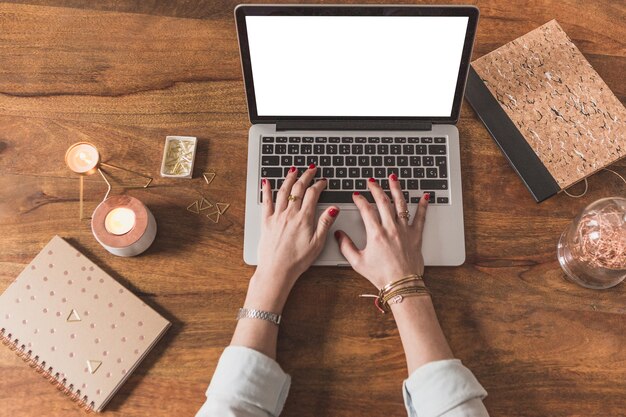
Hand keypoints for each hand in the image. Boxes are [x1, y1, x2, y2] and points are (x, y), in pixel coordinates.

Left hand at [250, 164, 338, 310]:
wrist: (277, 270)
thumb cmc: (297, 260)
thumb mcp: (317, 243)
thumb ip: (325, 224)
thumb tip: (334, 209)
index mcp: (304, 218)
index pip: (312, 194)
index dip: (319, 185)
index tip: (323, 181)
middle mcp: (289, 214)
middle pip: (298, 188)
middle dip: (306, 176)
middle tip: (311, 169)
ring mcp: (277, 216)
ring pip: (283, 191)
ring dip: (289, 178)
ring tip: (293, 170)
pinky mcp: (266, 221)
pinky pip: (266, 201)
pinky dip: (266, 189)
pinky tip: (266, 182)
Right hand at [335, 175, 429, 288]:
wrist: (402, 285)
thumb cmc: (381, 276)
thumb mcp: (358, 262)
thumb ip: (346, 246)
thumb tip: (339, 235)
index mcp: (376, 234)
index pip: (366, 210)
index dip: (360, 200)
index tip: (357, 196)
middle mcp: (391, 228)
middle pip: (383, 202)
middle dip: (376, 188)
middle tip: (372, 181)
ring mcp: (405, 230)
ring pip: (401, 204)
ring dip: (396, 189)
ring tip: (393, 178)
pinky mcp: (416, 235)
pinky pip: (421, 217)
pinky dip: (423, 206)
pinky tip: (425, 196)